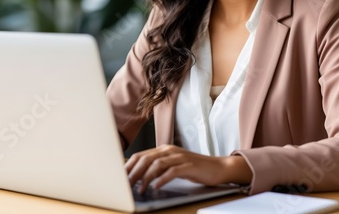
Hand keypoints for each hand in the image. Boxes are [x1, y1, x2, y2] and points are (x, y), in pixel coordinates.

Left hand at [125, 144, 251, 192]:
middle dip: (134, 173)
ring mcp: (179, 157)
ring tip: (140, 189)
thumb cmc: (194, 168)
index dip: (129, 166)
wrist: (218, 167)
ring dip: (146, 178)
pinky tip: (156, 186)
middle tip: (126, 185)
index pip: (141, 155)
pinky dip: (162, 179)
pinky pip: (172, 171)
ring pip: (157, 165)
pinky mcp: (189, 166)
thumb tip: (139, 176)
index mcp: (164, 149)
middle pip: (146, 159)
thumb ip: (158, 168)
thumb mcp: (173, 166)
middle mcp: (170, 150)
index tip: (120, 178)